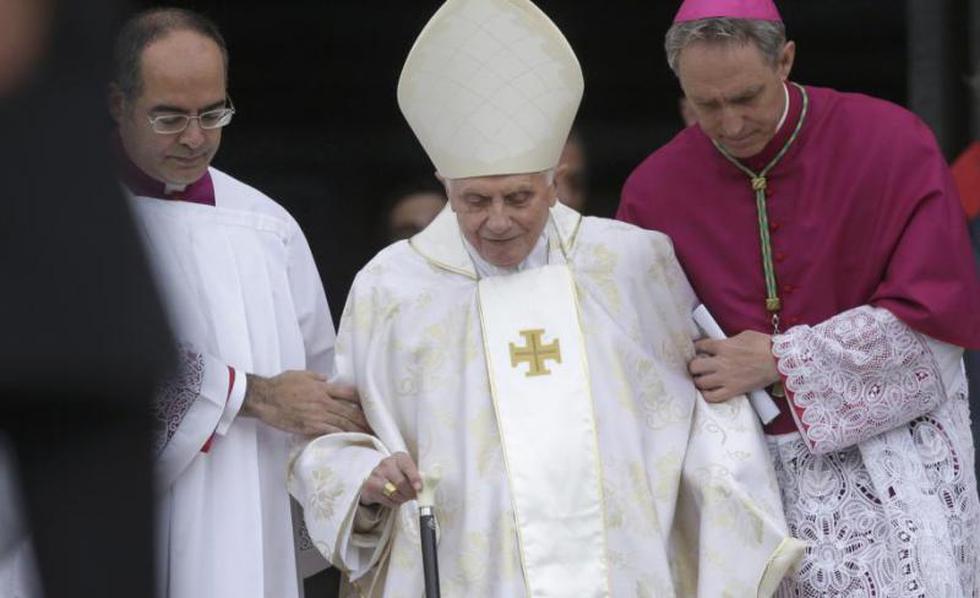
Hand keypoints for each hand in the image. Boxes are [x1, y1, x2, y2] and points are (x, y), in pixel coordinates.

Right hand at [242, 371, 370, 434]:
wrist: (264, 398)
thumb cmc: (280, 384)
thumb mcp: (301, 374)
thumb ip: (317, 377)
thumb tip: (327, 379)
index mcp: (323, 388)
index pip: (349, 393)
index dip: (362, 400)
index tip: (372, 407)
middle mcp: (324, 401)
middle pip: (350, 411)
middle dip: (365, 420)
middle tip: (378, 427)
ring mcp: (318, 414)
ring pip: (343, 423)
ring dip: (358, 430)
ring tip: (370, 437)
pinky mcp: (310, 426)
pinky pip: (330, 431)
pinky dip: (342, 436)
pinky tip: (351, 441)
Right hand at [359, 452, 421, 507]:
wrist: (378, 479)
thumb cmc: (399, 474)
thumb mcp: (409, 471)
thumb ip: (418, 477)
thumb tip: (427, 487)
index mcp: (399, 457)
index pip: (407, 465)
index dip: (414, 477)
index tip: (419, 488)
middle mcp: (386, 463)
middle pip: (401, 482)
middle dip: (410, 493)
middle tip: (414, 496)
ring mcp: (376, 474)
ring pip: (394, 492)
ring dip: (402, 499)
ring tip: (404, 497)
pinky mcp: (370, 486)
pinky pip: (386, 499)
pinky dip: (394, 502)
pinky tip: (394, 498)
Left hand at [688, 330, 779, 402]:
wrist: (779, 360)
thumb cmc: (764, 345)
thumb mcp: (743, 335)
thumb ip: (728, 341)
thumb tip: (721, 344)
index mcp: (723, 346)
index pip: (700, 346)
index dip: (696, 348)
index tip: (698, 350)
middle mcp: (721, 362)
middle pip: (695, 366)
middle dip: (694, 366)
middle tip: (698, 367)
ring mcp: (726, 378)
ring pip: (700, 382)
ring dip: (699, 380)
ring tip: (702, 379)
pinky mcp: (733, 390)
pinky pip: (713, 397)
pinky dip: (707, 395)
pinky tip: (709, 391)